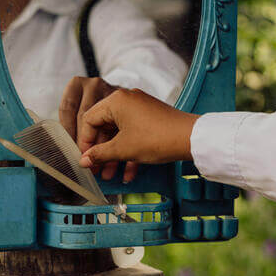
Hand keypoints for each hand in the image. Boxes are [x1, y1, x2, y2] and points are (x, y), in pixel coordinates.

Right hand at [78, 88, 198, 173]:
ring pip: (119, 133)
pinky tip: (129, 173)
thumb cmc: (157, 139)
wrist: (191, 138)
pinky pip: (133, 134)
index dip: (85, 142)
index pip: (89, 119)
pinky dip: (129, 151)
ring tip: (110, 176)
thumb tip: (84, 160)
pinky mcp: (150, 118)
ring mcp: (140, 108)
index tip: (85, 159)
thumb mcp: (123, 149)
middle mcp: (127, 100)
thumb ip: (99, 154)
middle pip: (104, 127)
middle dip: (100, 152)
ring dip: (114, 155)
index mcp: (116, 101)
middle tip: (96, 169)